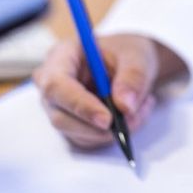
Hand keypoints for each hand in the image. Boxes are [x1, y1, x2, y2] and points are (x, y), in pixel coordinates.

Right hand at [33, 33, 171, 147]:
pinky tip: (132, 116)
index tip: (107, 119)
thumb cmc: (127, 53)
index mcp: (61, 56)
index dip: (80, 105)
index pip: (56, 86)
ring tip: (140, 110)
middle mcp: (51, 84)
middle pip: (60, 116)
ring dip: (111, 131)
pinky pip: (88, 139)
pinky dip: (112, 134)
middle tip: (132, 121)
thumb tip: (125, 106)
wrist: (130, 65)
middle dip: (98, 126)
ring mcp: (58, 107)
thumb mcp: (137, 56)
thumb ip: (133, 77)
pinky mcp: (71, 124)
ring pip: (76, 133)